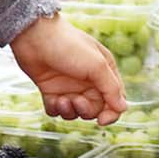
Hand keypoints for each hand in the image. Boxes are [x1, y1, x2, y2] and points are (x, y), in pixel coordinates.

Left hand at [11, 14, 125, 125]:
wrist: (35, 37)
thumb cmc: (69, 45)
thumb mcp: (96, 65)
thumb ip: (111, 88)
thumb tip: (123, 107)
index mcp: (104, 71)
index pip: (115, 99)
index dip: (111, 112)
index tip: (102, 120)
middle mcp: (88, 80)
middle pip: (95, 109)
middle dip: (86, 110)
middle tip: (77, 101)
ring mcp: (69, 86)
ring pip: (76, 112)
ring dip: (69, 111)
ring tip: (61, 99)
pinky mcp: (52, 91)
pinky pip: (57, 110)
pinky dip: (56, 109)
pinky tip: (52, 98)